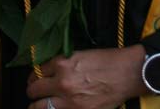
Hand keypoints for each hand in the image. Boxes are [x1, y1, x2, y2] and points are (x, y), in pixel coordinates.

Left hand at [25, 45, 145, 108]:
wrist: (127, 74)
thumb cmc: (108, 61)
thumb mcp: (81, 55)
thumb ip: (64, 63)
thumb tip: (50, 72)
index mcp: (63, 64)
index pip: (38, 71)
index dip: (35, 75)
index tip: (36, 79)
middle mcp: (62, 82)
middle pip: (34, 90)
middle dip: (32, 91)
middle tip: (34, 92)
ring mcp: (69, 100)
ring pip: (39, 107)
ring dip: (36, 106)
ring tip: (36, 106)